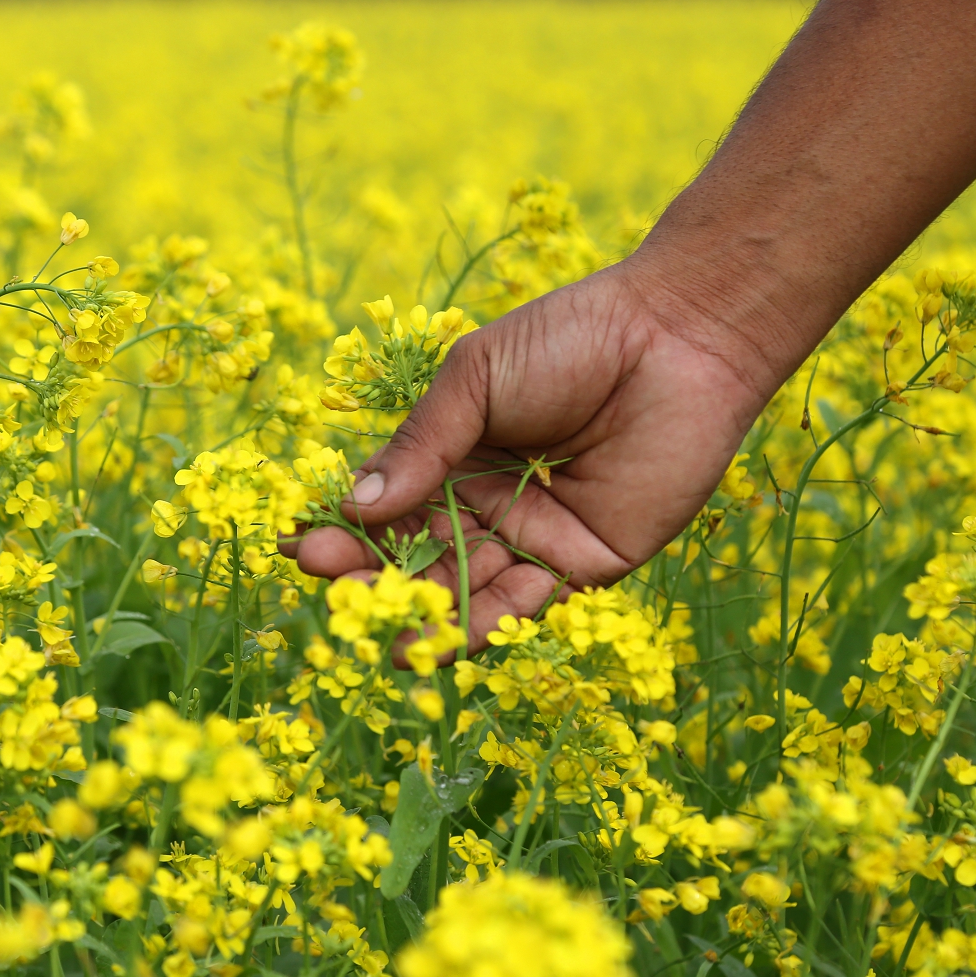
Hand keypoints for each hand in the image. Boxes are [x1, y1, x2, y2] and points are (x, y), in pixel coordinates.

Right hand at [288, 258, 777, 652]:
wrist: (677, 336)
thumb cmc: (570, 338)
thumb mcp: (477, 379)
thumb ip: (422, 444)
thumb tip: (356, 504)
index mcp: (453, 456)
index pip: (384, 505)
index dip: (343, 528)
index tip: (299, 544)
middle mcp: (486, 505)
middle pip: (417, 556)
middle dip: (374, 576)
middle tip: (332, 589)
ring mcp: (533, 538)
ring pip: (465, 590)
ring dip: (422, 616)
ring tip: (382, 634)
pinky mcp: (584, 566)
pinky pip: (526, 603)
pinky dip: (482, 625)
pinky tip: (440, 640)